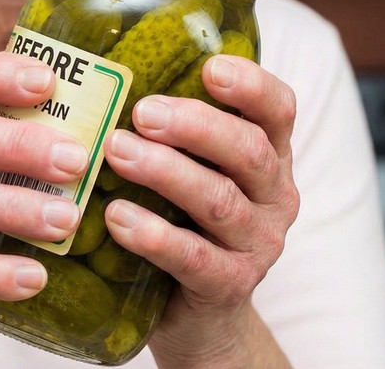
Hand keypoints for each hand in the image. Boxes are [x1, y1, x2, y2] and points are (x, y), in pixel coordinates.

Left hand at [101, 54, 299, 365]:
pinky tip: (116, 216)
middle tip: (142, 111)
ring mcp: (258, 245)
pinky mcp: (229, 287)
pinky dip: (153, 234)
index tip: (210, 67)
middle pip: (248, 150)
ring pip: (219, 201)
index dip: (251, 85)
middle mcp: (275, 196)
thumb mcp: (192, 171)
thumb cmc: (184, 222)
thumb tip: (105, 67)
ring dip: (165, 171)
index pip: (279, 109)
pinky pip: (193, 258)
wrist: (198, 317)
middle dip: (194, 125)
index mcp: (270, 156)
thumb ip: (171, 128)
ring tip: (116, 152)